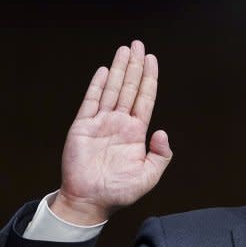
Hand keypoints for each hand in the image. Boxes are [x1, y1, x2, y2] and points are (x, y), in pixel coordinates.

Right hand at [50, 40, 172, 224]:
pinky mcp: (83, 127)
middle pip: (130, 88)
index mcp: (136, 133)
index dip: (149, 79)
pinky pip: (91, 102)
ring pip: (112, 90)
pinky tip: (105, 71)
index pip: (145, 99)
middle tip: (138, 45)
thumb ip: (160, 155)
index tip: (152, 60)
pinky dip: (98, 86)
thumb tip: (162, 132)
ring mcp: (101, 123)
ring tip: (125, 50)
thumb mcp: (149, 175)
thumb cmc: (119, 192)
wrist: (90, 201)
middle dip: (135, 66)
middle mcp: (119, 123)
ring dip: (119, 69)